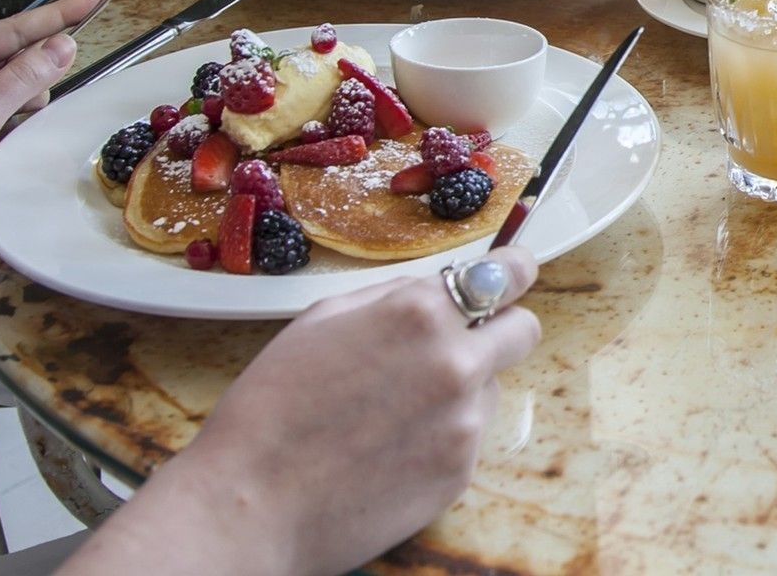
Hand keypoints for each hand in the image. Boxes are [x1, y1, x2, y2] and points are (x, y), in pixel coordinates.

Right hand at [62, 249, 541, 575]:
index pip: (506, 275)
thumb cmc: (273, 406)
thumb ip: (394, 297)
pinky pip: (469, 437)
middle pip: (523, 330)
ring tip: (392, 411)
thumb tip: (439, 287)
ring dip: (461, 388)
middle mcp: (456, 362)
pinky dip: (442, 436)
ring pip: (490, 387)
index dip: (514, 271)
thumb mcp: (322, 319)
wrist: (252, 505)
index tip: (517, 270)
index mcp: (420, 313)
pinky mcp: (461, 472)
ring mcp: (465, 422)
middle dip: (499, 328)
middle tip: (459, 341)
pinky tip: (389, 447)